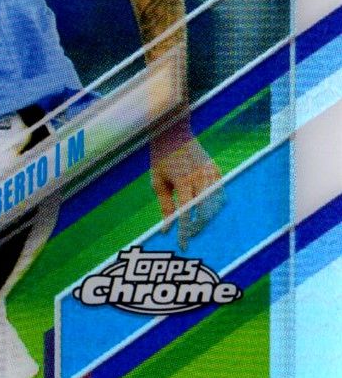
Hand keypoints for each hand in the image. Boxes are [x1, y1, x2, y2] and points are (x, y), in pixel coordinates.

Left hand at [149, 132, 223, 249]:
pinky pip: (220, 194)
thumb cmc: (162, 158)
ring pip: (216, 205)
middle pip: (205, 212)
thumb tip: (167, 229)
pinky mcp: (217, 171)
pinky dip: (214, 206)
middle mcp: (201, 177)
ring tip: (195, 226)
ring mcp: (211, 173)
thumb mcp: (158, 182)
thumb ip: (165, 206)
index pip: (186, 213)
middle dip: (197, 228)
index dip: (184, 231)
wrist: (175, 132)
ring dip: (206, 219)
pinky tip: (205, 212)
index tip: (182, 244)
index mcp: (183, 180)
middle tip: (188, 237)